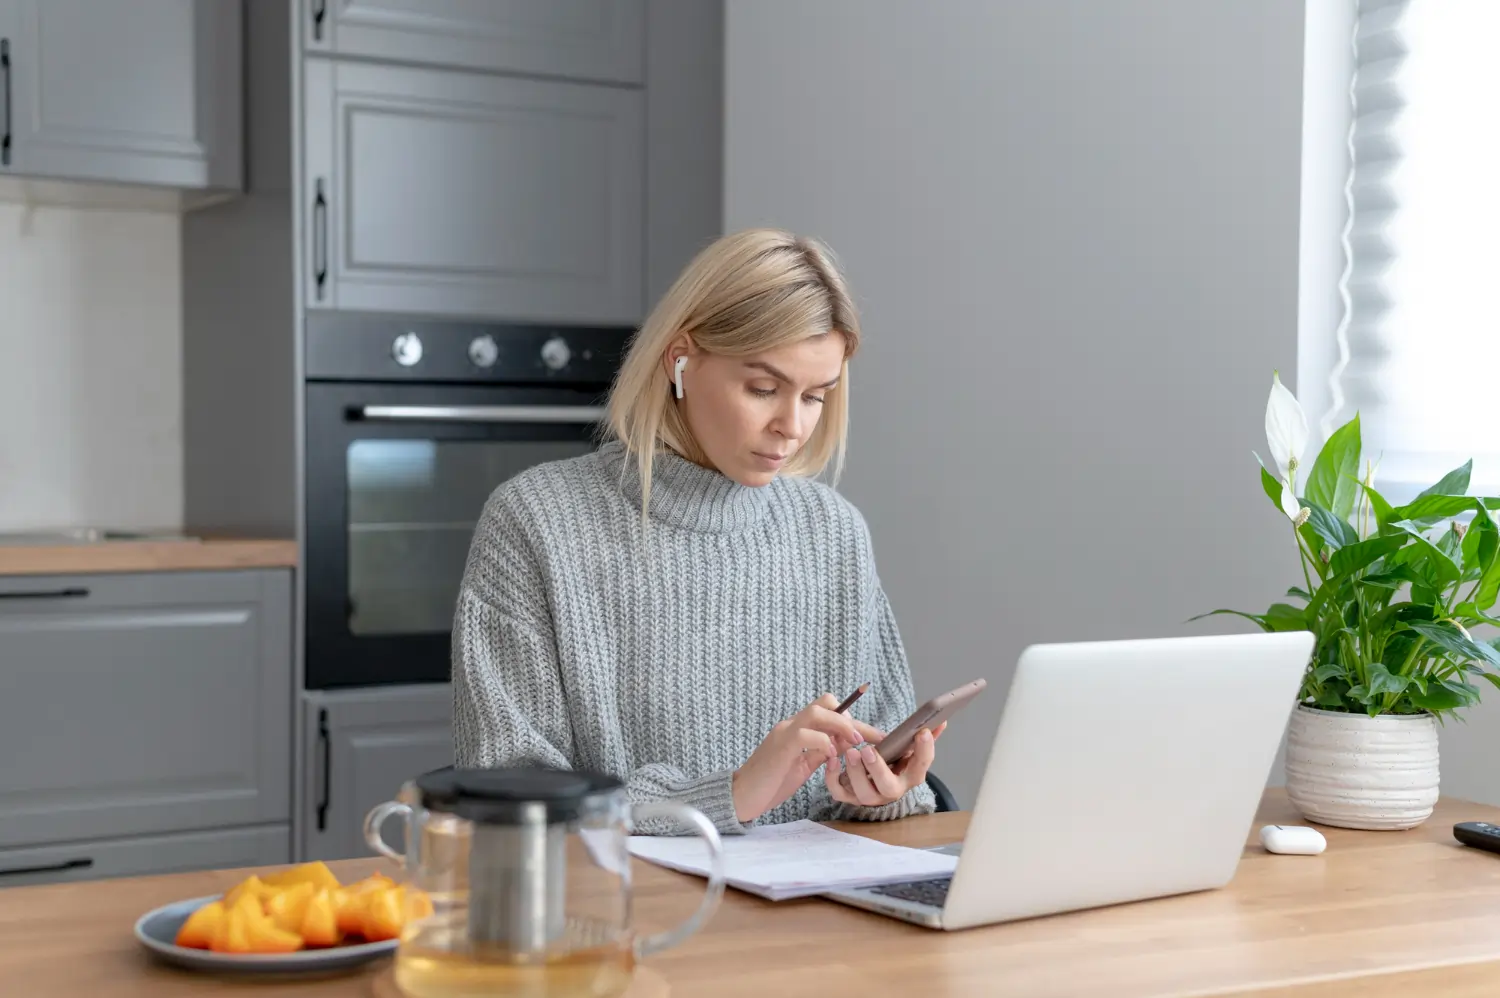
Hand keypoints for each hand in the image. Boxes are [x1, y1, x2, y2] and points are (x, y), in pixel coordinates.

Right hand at [733, 694, 883, 822]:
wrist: (741, 797)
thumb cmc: (770, 784)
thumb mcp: (802, 766)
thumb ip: (819, 753)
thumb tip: (842, 746)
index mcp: (796, 729)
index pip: (828, 711)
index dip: (852, 719)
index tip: (873, 735)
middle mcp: (790, 725)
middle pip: (826, 703)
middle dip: (851, 718)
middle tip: (867, 739)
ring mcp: (784, 733)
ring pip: (817, 712)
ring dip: (841, 725)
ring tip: (854, 743)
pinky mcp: (780, 747)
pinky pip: (806, 734)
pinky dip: (824, 742)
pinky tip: (831, 757)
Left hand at [827, 721, 946, 809]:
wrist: (876, 784)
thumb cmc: (894, 762)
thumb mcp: (910, 751)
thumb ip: (925, 738)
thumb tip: (941, 721)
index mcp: (910, 777)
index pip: (921, 767)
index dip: (925, 751)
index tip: (922, 732)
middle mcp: (891, 790)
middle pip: (888, 787)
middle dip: (878, 769)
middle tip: (867, 749)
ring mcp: (870, 796)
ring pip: (863, 793)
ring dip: (855, 773)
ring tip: (850, 752)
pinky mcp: (850, 797)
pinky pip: (839, 793)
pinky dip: (833, 779)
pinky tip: (832, 761)